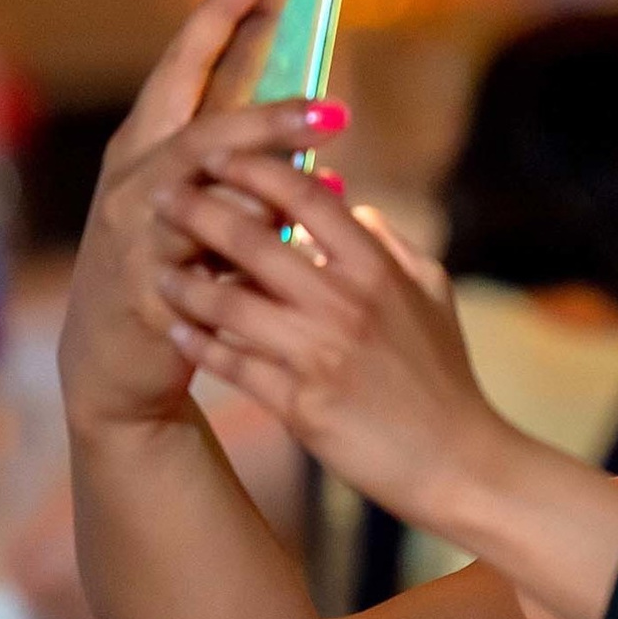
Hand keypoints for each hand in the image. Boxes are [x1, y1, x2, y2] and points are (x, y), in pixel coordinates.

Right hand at [58, 0, 346, 433]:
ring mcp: (135, 232)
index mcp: (148, 144)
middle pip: (200, 126)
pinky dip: (250, 252)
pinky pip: (205, 262)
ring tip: (330, 170)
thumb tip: (320, 107)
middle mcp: (135, 177)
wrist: (118, 359)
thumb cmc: (173, 266)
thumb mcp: (206, 202)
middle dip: (266, 110)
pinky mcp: (149, 289)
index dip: (219, 13)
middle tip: (336, 105)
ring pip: (203, 193)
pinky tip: (296, 243)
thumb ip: (249, 158)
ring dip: (267, 180)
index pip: (184, 65)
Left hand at [147, 158, 521, 530]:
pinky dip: (198, 343)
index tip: (218, 156)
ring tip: (160, 270)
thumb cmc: (445, 378)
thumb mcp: (434, 297)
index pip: (306, 197)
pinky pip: (230, 363)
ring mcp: (319, 354)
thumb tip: (356, 209)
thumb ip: (393, 247)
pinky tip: (178, 330)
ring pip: (227, 302)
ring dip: (185, 281)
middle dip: (196, 211)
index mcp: (378, 271)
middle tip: (163, 199)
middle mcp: (346, 304)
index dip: (254, 169)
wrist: (457, 462)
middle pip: (250, 239)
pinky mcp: (298, 403)